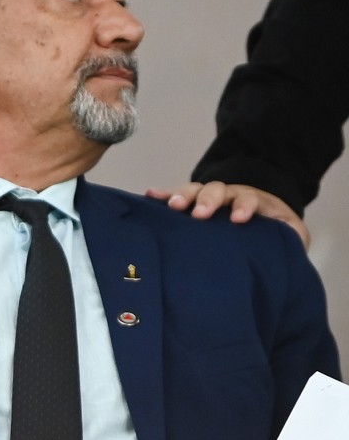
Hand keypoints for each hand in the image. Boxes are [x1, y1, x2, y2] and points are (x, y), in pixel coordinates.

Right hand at [146, 182, 309, 248]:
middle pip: (217, 190)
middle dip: (207, 199)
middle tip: (198, 214)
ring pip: (196, 191)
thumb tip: (287, 250)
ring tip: (172, 207)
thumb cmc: (274, 237)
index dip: (244, 205)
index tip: (239, 219)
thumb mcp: (288, 238)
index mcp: (254, 203)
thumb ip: (289, 240)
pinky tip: (150, 196)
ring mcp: (209, 199)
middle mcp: (229, 196)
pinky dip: (164, 196)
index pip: (248, 198)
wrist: (264, 225)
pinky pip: (176, 197)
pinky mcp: (193, 206)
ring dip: (183, 196)